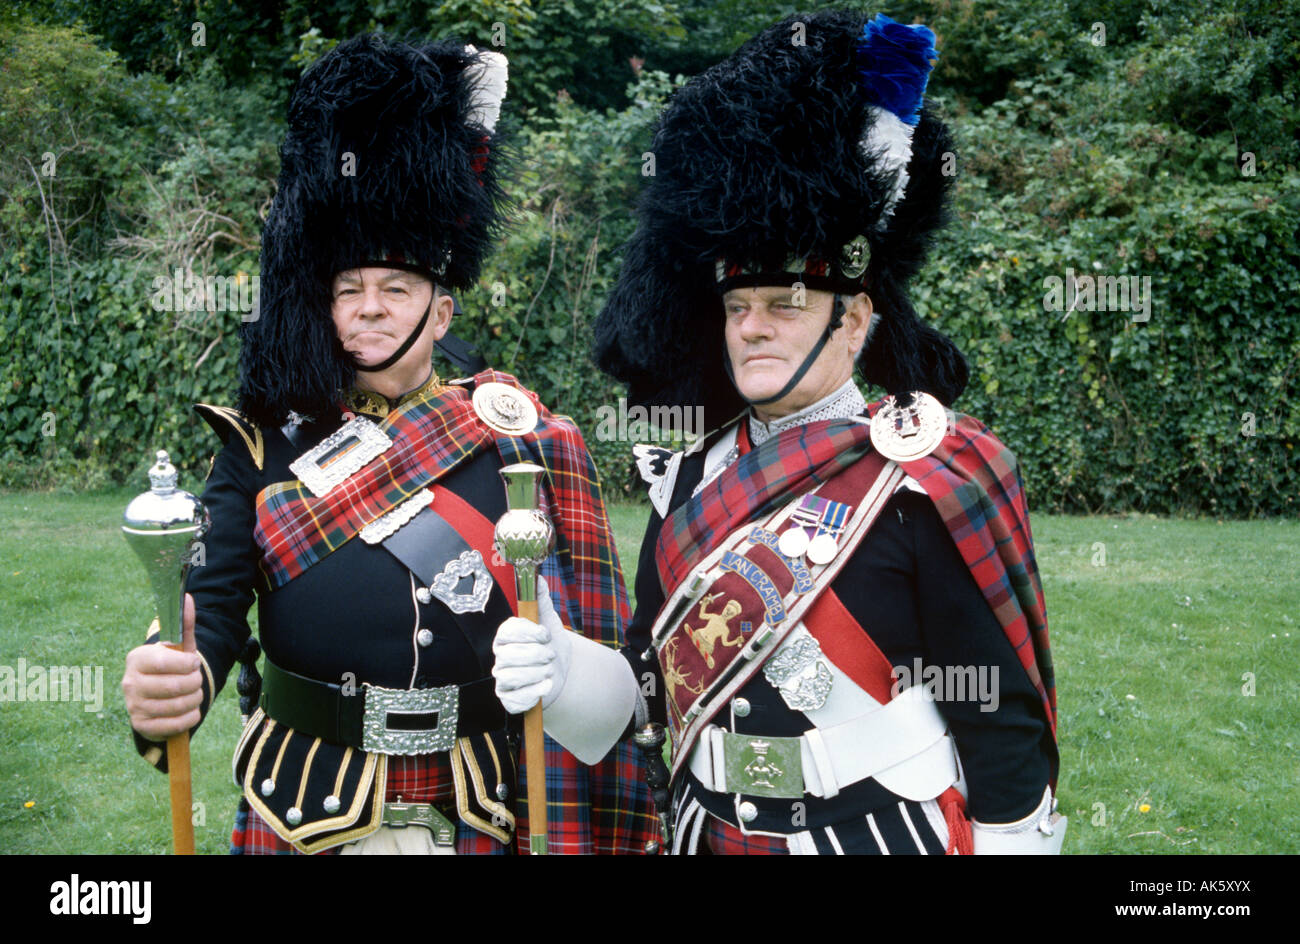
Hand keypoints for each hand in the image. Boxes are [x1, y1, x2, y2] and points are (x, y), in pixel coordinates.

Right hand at [121, 593, 202, 741]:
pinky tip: (188, 710)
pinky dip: (190, 718)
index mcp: (137, 659)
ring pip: (177, 706)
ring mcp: (133, 706)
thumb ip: (184, 623)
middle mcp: (130, 682)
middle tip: (196, 680)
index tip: (194, 663)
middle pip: (175, 686)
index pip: (165, 662)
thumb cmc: (170, 667)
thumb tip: (188, 597)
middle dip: (194, 683)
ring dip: (195, 700)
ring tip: (193, 694)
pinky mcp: (141, 726)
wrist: (156, 696)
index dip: (187, 664)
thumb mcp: (179, 646)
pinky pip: (175, 725)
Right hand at [492, 578, 572, 713]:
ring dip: (537, 674)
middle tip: (550, 655)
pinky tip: (546, 686)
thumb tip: (538, 578)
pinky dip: (535, 693)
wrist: (562, 671)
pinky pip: (515, 699)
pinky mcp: (508, 700)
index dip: (528, 634)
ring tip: (548, 671)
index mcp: (506, 635)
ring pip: (512, 677)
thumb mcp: (549, 620)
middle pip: (509, 656)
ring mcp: (502, 679)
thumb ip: (542, 600)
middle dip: (536, 655)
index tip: (545, 634)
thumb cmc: (550, 644)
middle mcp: (500, 657)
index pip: (507, 632)